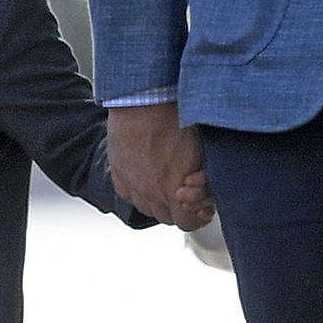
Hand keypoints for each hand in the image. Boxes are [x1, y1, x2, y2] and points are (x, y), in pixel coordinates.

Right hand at [108, 102, 211, 227]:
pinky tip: (146, 176)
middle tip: (185, 193)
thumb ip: (200, 177)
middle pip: (166, 217)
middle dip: (178, 208)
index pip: (187, 223)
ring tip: (165, 183)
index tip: (202, 208)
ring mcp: (132, 183)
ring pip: (146, 208)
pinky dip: (138, 190)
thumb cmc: (177, 119)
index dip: (197, 217)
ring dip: (157, 200)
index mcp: (174, 192)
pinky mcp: (118, 172)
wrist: (145, 99)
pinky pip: (128, 194)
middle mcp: (151, 193)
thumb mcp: (200, 152)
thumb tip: (204, 188)